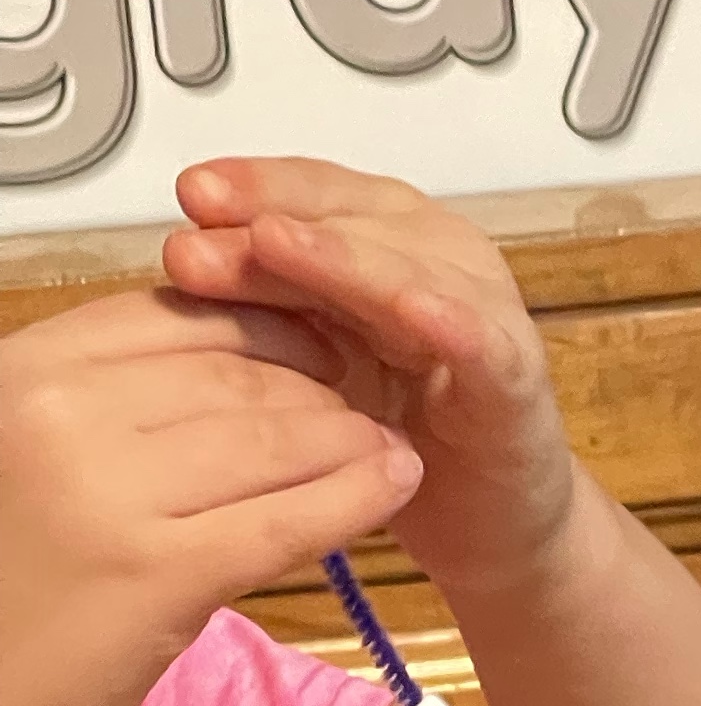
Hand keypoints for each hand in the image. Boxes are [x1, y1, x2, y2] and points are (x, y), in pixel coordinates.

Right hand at [0, 287, 419, 705]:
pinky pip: (283, 521)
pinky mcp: (160, 574)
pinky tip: (393, 484)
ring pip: (270, 438)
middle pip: (233, 372)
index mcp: (30, 368)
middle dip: (317, 385)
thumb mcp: (33, 450)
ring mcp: (110, 491)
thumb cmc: (6, 575)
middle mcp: (63, 412)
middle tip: (364, 402)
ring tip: (388, 446)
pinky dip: (352, 498)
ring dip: (348, 438)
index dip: (264, 327)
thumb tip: (233, 364)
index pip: (177, 316)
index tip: (314, 348)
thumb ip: (112, 401)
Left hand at [161, 157, 574, 602]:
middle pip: (348, 221)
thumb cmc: (400, 433)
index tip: (189, 193)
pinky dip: (447, 321)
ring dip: (341, 256)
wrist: (487, 519)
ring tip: (277, 242)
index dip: (252, 187)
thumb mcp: (312, 361)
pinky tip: (407, 310)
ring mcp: (479, 310)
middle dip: (273, 220)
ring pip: (406, 266)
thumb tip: (180, 254)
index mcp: (380, 242)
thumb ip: (264, 305)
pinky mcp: (515, 376)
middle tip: (204, 227)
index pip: (310, 194)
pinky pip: (479, 340)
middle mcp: (434, 258)